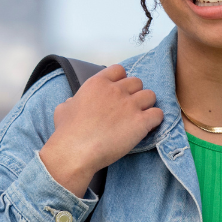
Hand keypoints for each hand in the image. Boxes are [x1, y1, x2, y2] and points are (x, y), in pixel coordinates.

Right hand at [39, 64, 162, 194]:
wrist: (75, 151)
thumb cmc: (67, 133)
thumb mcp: (63, 110)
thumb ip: (72, 102)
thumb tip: (73, 102)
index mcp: (97, 83)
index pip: (119, 70)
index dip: (121, 81)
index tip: (119, 92)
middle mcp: (116, 90)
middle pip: (137, 82)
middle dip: (135, 93)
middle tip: (129, 108)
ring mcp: (130, 105)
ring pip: (150, 95)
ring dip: (147, 105)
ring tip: (140, 118)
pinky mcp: (141, 121)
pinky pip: (158, 114)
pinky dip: (155, 120)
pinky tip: (147, 128)